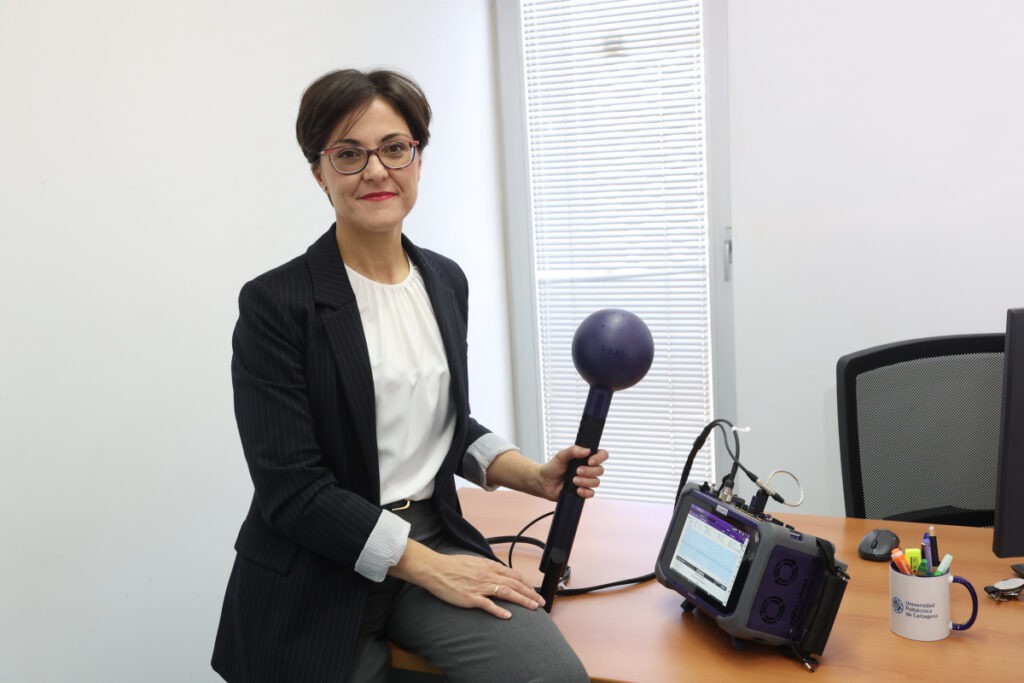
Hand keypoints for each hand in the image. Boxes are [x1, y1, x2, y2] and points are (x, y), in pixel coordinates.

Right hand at [391, 540, 544, 618]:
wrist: (434, 569)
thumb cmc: (451, 565)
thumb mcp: (473, 561)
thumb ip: (487, 567)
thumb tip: (498, 571)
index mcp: (488, 566)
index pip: (513, 574)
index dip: (525, 583)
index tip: (533, 590)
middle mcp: (487, 575)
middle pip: (514, 584)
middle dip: (530, 593)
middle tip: (541, 602)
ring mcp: (480, 587)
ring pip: (506, 593)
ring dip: (522, 600)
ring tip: (533, 607)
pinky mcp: (470, 598)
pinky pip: (488, 605)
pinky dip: (499, 610)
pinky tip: (509, 616)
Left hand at [536, 445, 607, 501]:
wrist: (544, 482)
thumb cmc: (552, 467)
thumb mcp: (561, 455)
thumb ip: (573, 450)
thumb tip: (586, 450)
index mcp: (585, 458)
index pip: (602, 455)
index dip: (600, 458)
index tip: (590, 461)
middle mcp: (588, 469)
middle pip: (600, 470)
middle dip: (589, 471)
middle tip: (577, 471)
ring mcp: (586, 480)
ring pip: (596, 482)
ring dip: (585, 481)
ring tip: (573, 480)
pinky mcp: (583, 491)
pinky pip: (591, 493)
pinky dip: (585, 492)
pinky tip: (577, 490)